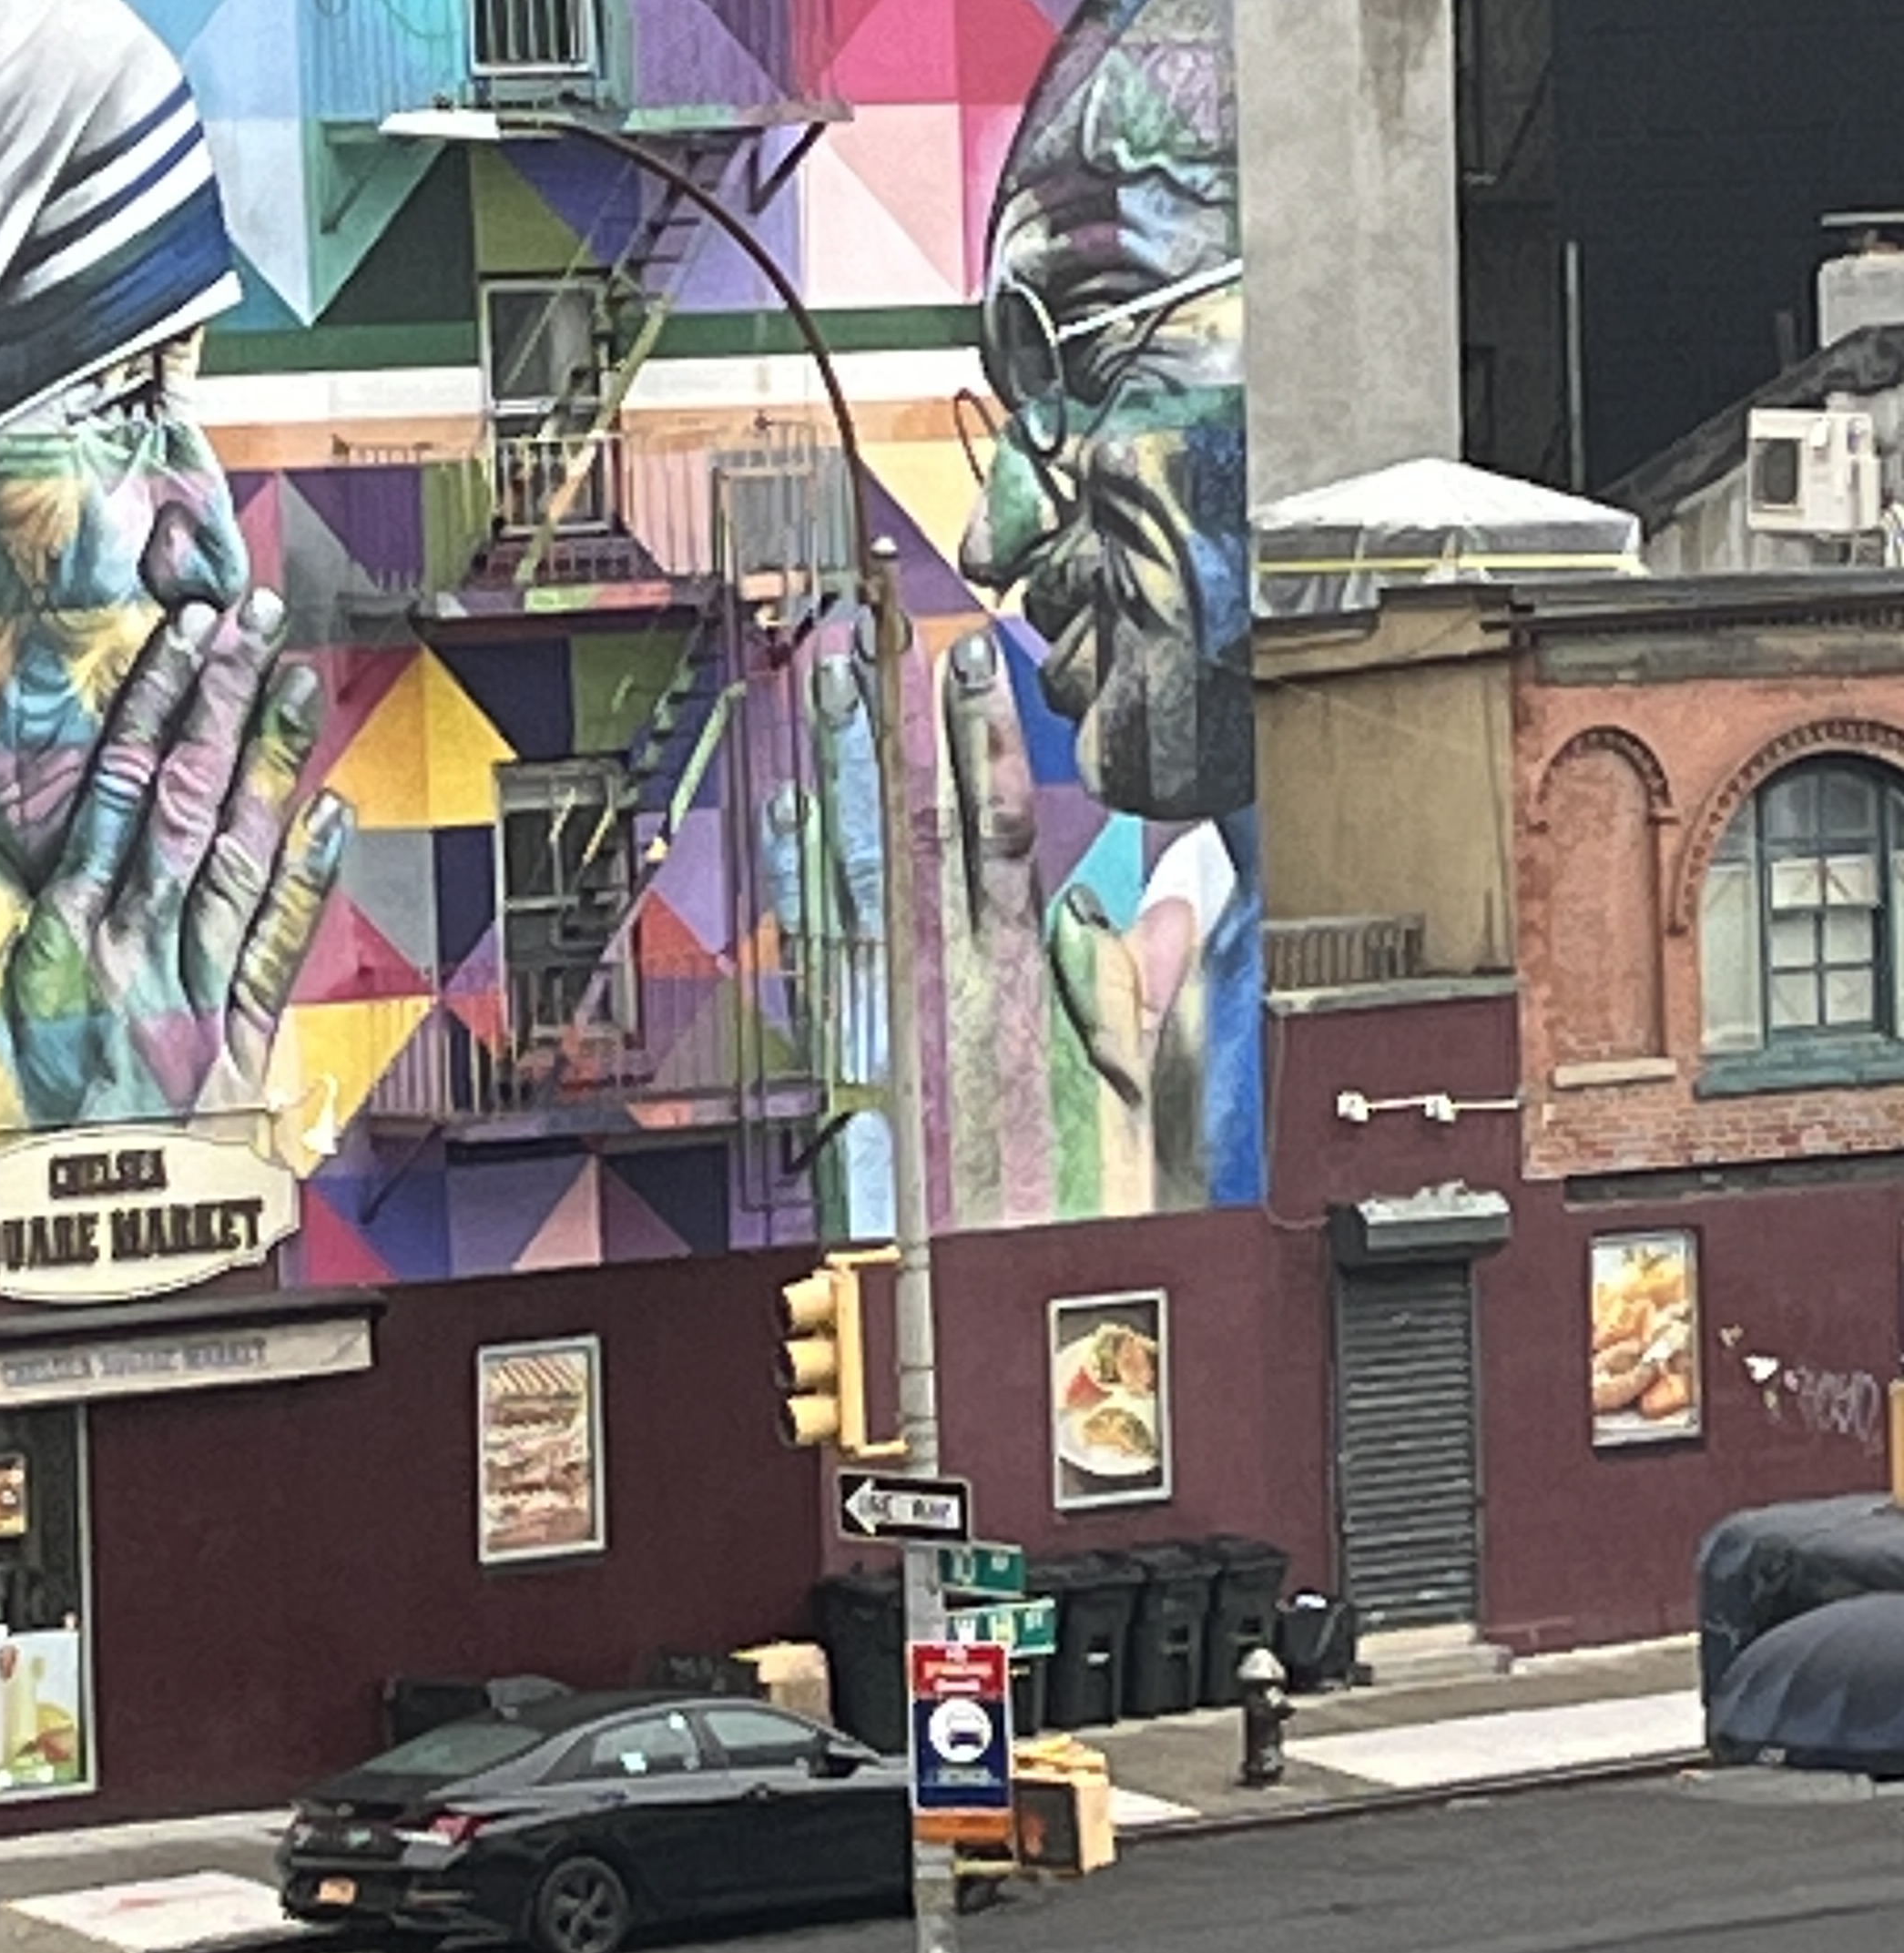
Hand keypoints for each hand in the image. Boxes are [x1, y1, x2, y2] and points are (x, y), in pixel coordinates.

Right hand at [0, 589, 349, 1138]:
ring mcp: (197, 993)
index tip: (177, 635)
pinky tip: (332, 810)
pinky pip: (279, 946)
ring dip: (268, 761)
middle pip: (186, 801)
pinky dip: (309, 877)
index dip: (152, 707)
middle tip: (252, 617)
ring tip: (294, 679)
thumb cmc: (8, 1143)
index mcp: (64, 940)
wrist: (70, 1255)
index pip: (115, 794)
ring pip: (237, 853)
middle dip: (220, 701)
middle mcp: (137, 952)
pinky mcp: (242, 1044)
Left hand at [763, 608, 1209, 1224]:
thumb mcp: (1137, 1102)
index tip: (974, 665)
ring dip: (838, 777)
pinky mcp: (850, 1059)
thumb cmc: (1075, 1219)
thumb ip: (1143, 993)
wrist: (996, 1316)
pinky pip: (816, 950)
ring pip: (859, 872)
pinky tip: (776, 814)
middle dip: (901, 731)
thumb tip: (1176, 902)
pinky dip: (795, 877)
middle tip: (875, 636)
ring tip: (819, 687)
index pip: (1005, 834)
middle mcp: (949, 990)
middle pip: (922, 836)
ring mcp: (891, 1019)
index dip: (988, 742)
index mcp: (1027, 987)